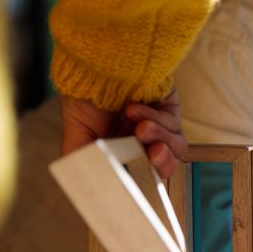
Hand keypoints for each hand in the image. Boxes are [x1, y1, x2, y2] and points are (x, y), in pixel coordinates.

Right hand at [60, 88, 186, 177]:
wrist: (95, 63)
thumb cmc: (84, 96)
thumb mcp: (77, 133)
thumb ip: (82, 161)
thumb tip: (82, 186)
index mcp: (125, 154)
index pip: (143, 177)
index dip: (146, 184)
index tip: (140, 188)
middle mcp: (144, 143)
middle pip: (165, 166)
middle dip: (162, 164)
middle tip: (153, 154)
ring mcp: (160, 127)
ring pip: (175, 147)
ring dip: (159, 138)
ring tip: (140, 128)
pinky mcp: (170, 110)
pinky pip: (173, 124)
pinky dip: (154, 118)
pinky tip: (134, 108)